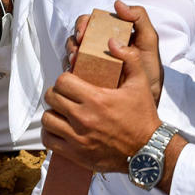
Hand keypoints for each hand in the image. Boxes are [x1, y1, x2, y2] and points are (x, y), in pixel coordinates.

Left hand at [43, 38, 161, 172]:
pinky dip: (50, 134)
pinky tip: (60, 130)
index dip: (65, 79)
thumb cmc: (143, 116)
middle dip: (57, 93)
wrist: (146, 151)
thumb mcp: (141, 83)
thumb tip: (112, 41)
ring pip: (47, 119)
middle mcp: (84, 118)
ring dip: (53, 113)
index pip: (62, 81)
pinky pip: (49, 141)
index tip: (72, 83)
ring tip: (62, 113)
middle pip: (51, 97)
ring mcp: (78, 138)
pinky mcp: (75, 154)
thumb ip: (129, 58)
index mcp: (96, 98)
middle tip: (66, 96)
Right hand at [66, 1, 162, 104]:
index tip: (84, 32)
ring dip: (71, 52)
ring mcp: (92, 62)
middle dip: (75, 37)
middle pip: (79, 34)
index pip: (93, 21)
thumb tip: (117, 3)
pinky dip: (70, 69)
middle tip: (79, 44)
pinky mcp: (87, 78)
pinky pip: (73, 71)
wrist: (147, 102)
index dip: (84, 23)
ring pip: (73, 51)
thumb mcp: (149, 44)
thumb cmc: (150, 73)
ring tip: (75, 60)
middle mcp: (100, 46)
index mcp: (113, 35)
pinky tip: (74, 72)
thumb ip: (140, 19)